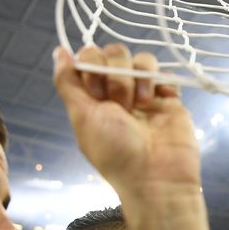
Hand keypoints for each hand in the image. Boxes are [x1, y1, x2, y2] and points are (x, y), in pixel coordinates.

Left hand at [52, 44, 199, 197]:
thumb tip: (59, 51)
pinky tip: (160, 101)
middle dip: (116, 76)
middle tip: (121, 106)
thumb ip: (67, 83)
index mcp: (94, 97)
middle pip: (115, 53)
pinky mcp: (169, 100)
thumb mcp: (82, 118)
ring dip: (139, 77)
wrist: (157, 177)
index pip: (89, 58)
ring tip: (142, 105)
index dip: (92, 66)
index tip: (97, 94)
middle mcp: (118, 93)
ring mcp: (144, 95)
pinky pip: (166, 73)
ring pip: (141, 59)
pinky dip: (161, 82)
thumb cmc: (115, 153)